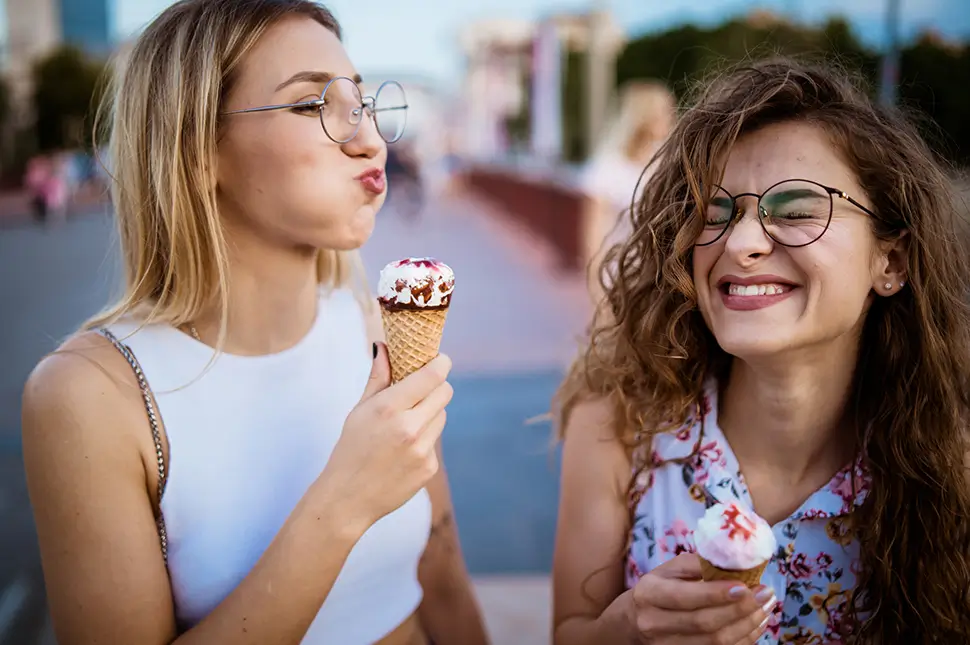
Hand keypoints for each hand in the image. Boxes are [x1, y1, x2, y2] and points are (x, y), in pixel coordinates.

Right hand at [322, 342, 452, 529]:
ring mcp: (422, 450)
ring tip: (405, 424)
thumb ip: (378, 378)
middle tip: (425, 387)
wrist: (348, 498)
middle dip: (437, 386)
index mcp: (389, 409)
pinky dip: (424, 439)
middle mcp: (409, 428)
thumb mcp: (359, 410)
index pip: (432, 376)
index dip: (441, 363)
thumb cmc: (350, 449)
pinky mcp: (429, 468)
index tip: (441, 359)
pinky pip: (435, 441)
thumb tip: (384, 346)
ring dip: (430, 413)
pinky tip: (403, 450)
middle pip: (445, 392)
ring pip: (441, 416)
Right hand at [628, 554, 775, 644]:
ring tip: (765, 607)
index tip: (745, 586)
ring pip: (715, 642)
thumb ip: (698, 564)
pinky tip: (755, 624)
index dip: (717, 594)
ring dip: (747, 625)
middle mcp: (654, 623)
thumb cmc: (660, 588)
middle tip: (765, 594)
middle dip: (740, 609)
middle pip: (704, 623)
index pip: (685, 597)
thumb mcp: (670, 569)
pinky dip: (744, 639)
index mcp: (650, 593)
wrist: (637, 620)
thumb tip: (735, 562)